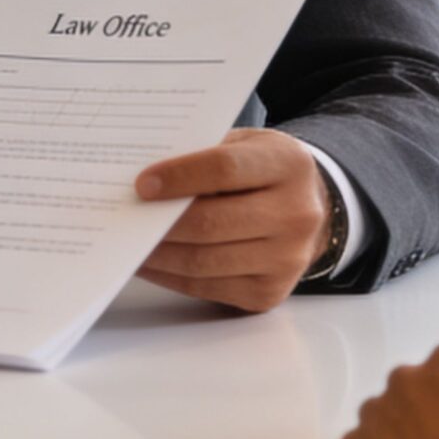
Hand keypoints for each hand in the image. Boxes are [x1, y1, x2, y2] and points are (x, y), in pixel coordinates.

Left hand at [133, 128, 328, 312]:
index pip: (224, 170)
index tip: (142, 184)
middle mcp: (296, 215)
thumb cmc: (265, 171)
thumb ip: (205, 156)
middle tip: (125, 217)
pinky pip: (207, 288)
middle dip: (161, 222)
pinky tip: (149, 262)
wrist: (312, 209)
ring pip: (205, 261)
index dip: (179, 176)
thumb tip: (146, 182)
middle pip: (212, 222)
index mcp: (289, 166)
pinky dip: (170, 277)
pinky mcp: (269, 292)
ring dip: (158, 254)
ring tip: (128, 243)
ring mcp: (287, 259)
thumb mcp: (247, 146)